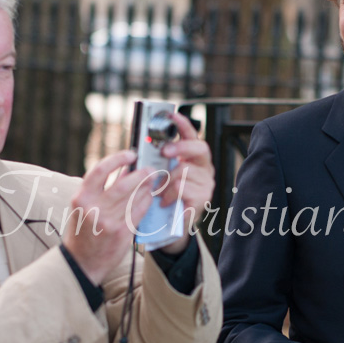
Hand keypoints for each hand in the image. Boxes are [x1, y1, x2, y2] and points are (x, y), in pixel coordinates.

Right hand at [61, 149, 154, 283]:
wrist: (81, 262)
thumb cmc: (82, 231)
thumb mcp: (84, 207)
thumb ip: (101, 188)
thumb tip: (124, 169)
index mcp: (81, 198)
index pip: (100, 170)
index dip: (118, 159)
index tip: (130, 154)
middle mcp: (94, 209)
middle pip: (123, 184)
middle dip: (141, 174)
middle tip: (150, 169)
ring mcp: (108, 222)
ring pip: (134, 197)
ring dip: (147, 186)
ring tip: (153, 180)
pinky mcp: (122, 233)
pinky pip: (139, 212)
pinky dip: (146, 201)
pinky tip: (150, 197)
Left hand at [153, 112, 214, 254]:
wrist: (169, 227)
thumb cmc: (163, 197)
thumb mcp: (159, 175)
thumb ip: (155, 161)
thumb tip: (138, 148)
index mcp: (193, 158)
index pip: (193, 135)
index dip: (184, 125)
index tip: (173, 115)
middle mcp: (204, 168)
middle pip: (199, 148)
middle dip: (180, 147)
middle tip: (164, 152)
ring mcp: (205, 184)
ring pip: (184, 170)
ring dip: (166, 180)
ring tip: (158, 191)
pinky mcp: (202, 199)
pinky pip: (182, 188)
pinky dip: (169, 194)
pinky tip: (164, 202)